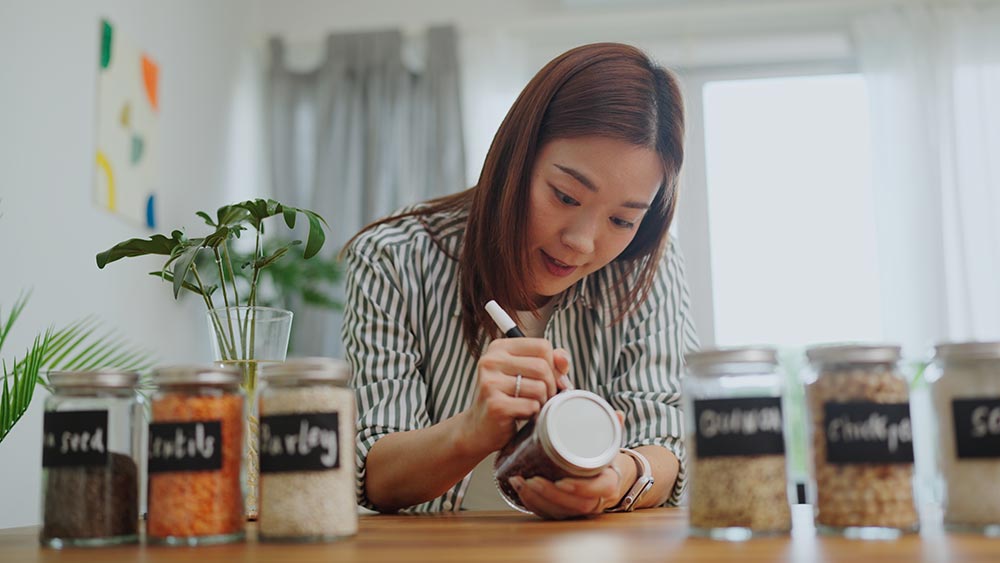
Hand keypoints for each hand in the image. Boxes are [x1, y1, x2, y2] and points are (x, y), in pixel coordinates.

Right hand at [460, 338, 571, 455]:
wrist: (480, 429)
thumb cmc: (507, 399)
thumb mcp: (526, 374)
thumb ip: (548, 362)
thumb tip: (563, 359)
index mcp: (499, 348)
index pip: (542, 346)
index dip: (553, 365)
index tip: (547, 380)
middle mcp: (491, 361)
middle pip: (542, 366)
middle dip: (550, 386)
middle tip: (541, 397)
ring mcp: (490, 383)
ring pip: (540, 387)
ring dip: (541, 401)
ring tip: (528, 405)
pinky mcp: (495, 405)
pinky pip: (531, 406)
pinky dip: (532, 414)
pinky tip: (520, 415)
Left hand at [507, 410, 627, 518]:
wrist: (606, 475)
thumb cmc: (604, 457)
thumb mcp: (609, 443)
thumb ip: (613, 428)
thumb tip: (618, 414)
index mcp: (608, 483)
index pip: (600, 490)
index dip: (580, 488)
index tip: (561, 480)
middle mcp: (595, 500)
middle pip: (574, 505)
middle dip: (549, 494)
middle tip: (531, 479)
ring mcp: (578, 508)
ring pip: (558, 512)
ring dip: (535, 499)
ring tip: (519, 481)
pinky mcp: (564, 511)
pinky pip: (548, 514)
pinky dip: (531, 503)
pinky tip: (519, 489)